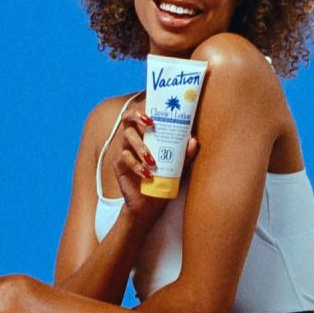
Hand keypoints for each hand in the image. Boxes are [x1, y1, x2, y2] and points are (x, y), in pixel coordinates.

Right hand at [114, 109, 198, 226]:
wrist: (150, 204)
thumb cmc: (164, 180)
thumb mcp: (178, 167)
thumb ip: (185, 154)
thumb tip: (193, 140)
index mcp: (146, 135)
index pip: (141, 115)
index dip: (144, 107)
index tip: (155, 109)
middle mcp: (133, 139)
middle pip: (127, 119)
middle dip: (137, 117)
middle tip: (150, 123)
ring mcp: (125, 151)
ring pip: (127, 138)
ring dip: (141, 147)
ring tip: (152, 160)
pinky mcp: (119, 165)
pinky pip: (125, 159)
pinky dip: (137, 166)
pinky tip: (147, 174)